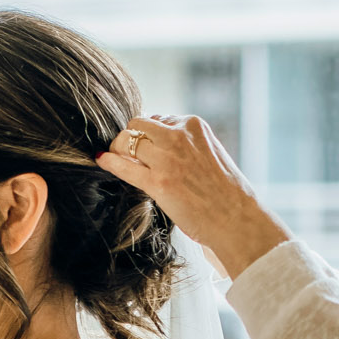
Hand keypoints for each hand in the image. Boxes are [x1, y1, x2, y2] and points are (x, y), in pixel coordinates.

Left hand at [96, 115, 289, 278]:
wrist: (237, 219)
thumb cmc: (227, 192)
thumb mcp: (211, 154)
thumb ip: (188, 144)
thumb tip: (160, 142)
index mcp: (194, 126)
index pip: (159, 119)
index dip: (150, 135)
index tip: (147, 148)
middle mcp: (179, 136)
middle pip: (138, 125)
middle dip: (130, 138)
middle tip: (126, 152)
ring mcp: (167, 159)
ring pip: (127, 141)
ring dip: (118, 150)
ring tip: (117, 159)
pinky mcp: (158, 183)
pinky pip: (123, 166)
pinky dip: (109, 161)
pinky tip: (102, 160)